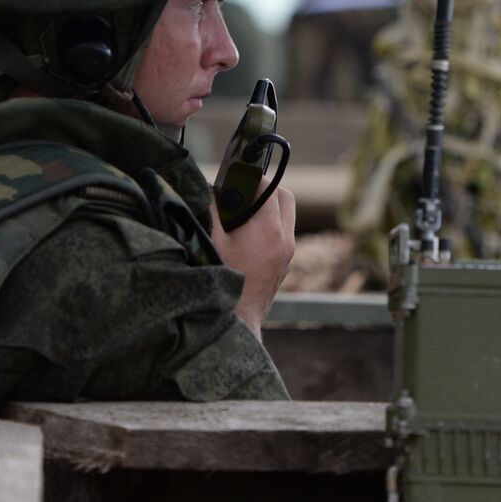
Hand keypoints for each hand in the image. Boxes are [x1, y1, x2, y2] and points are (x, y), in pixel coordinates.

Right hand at [209, 185, 295, 340]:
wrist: (236, 323)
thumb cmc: (221, 281)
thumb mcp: (212, 242)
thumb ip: (213, 211)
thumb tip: (213, 190)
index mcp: (269, 230)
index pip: (269, 188)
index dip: (252, 179)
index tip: (237, 178)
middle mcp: (285, 240)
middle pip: (285, 198)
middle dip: (266, 190)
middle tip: (242, 193)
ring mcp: (288, 254)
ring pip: (286, 217)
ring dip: (268, 209)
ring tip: (242, 215)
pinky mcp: (285, 265)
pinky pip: (284, 235)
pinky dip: (270, 227)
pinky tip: (247, 236)